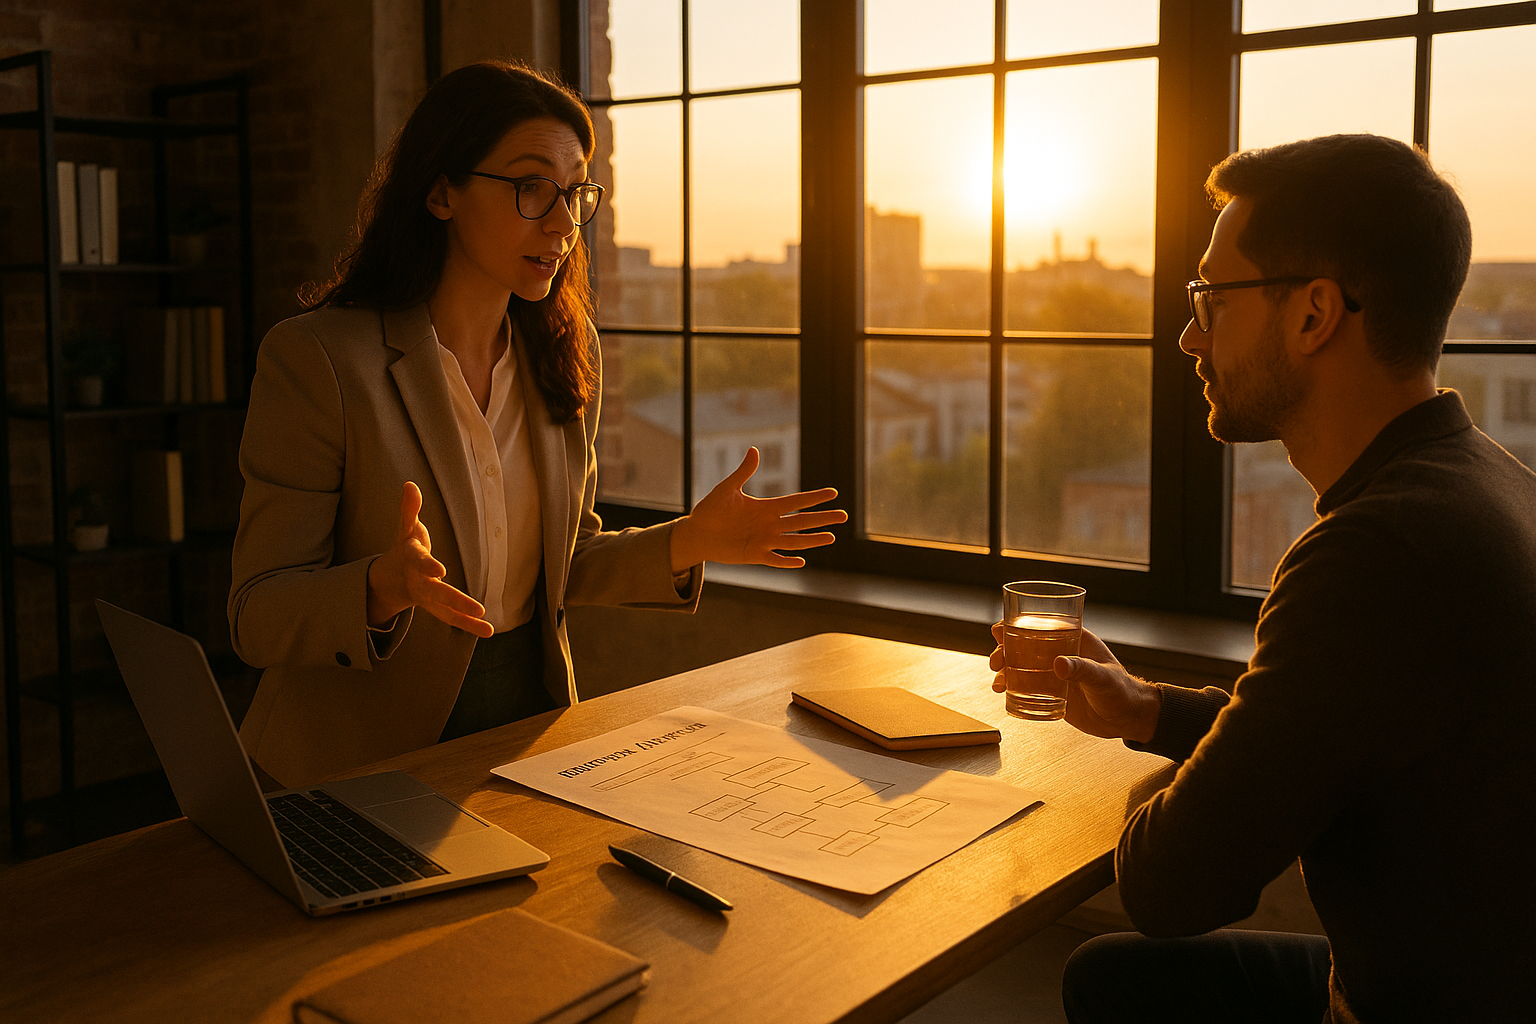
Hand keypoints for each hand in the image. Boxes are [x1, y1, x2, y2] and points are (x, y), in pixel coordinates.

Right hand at [367, 481, 493, 637]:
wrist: (392, 579)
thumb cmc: (406, 548)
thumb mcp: (406, 529)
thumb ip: (410, 510)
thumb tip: (410, 484)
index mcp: (411, 559)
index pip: (419, 561)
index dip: (428, 565)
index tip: (439, 569)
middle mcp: (419, 581)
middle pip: (436, 592)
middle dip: (454, 599)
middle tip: (476, 608)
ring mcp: (428, 598)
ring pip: (446, 610)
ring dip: (466, 619)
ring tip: (487, 626)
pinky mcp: (438, 608)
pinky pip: (454, 618)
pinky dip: (470, 626)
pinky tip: (489, 631)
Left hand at [669, 447, 847, 570]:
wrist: (696, 533)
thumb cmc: (711, 510)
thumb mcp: (727, 488)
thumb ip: (743, 472)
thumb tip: (754, 450)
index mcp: (766, 507)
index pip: (796, 502)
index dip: (814, 498)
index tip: (833, 493)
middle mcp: (770, 524)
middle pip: (802, 521)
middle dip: (823, 519)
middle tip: (843, 516)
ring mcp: (764, 541)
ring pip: (794, 541)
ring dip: (812, 540)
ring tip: (831, 537)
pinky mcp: (755, 556)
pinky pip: (775, 559)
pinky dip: (787, 561)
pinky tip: (802, 561)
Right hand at [990, 624, 1160, 741]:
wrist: (1126, 719)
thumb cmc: (1121, 691)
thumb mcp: (1103, 678)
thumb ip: (1082, 669)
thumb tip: (1058, 664)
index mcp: (1073, 639)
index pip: (1040, 624)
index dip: (1017, 624)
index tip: (999, 630)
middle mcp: (1059, 653)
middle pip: (1024, 645)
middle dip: (1004, 650)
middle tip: (997, 661)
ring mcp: (1053, 673)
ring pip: (1021, 666)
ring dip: (1004, 670)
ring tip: (998, 682)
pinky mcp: (1051, 692)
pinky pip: (1026, 687)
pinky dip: (1011, 687)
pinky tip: (1002, 692)